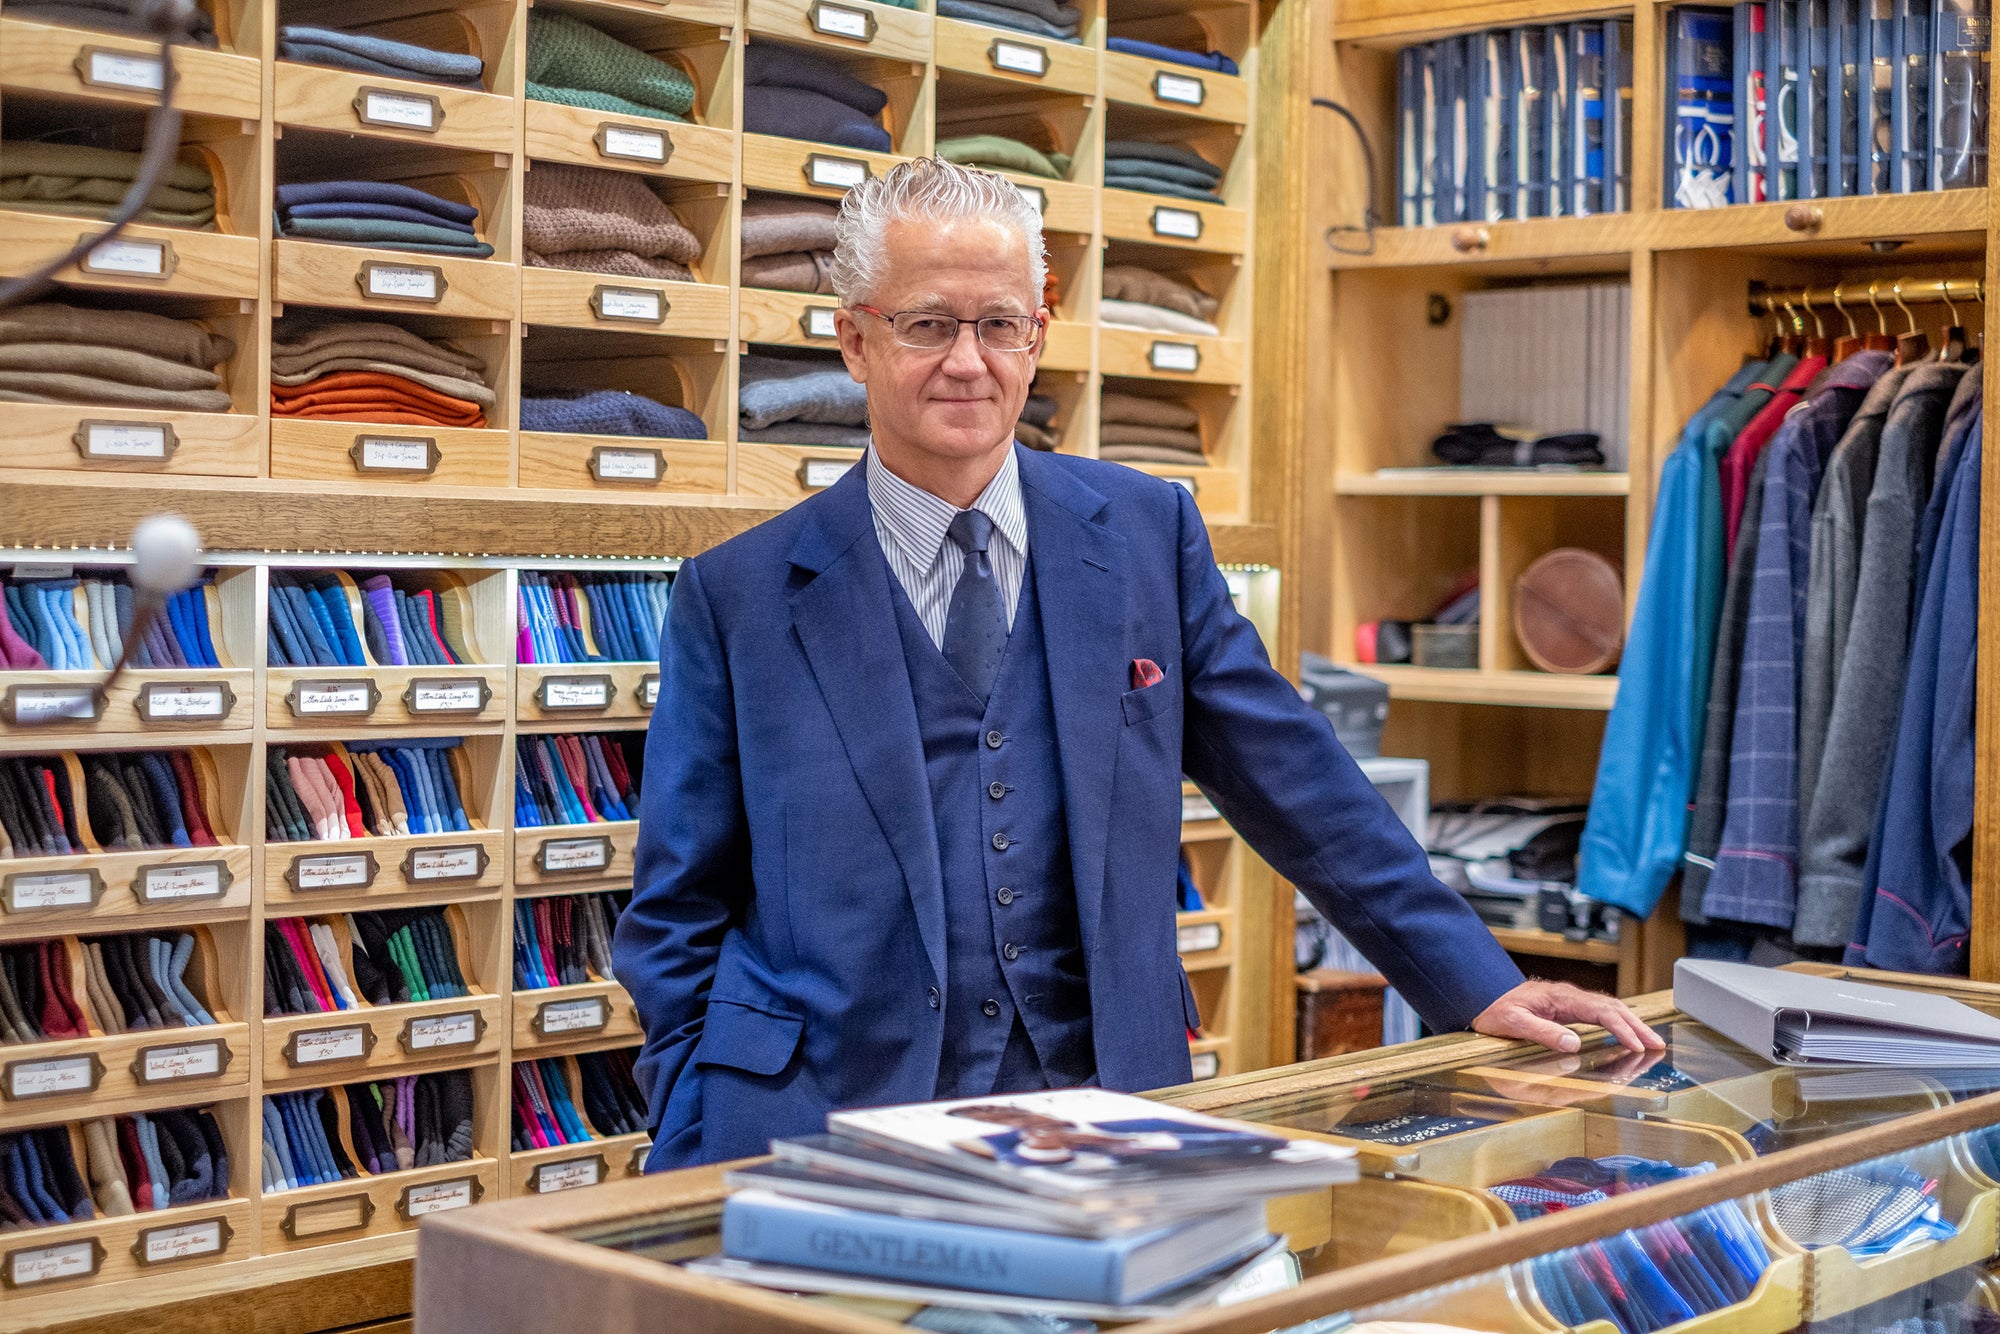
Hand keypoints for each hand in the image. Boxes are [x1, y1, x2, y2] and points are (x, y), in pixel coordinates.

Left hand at [1472, 980, 1663, 1054]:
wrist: (1482, 995)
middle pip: (1612, 1008)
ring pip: (1609, 1009)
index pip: (1600, 1011)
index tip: (1637, 1045)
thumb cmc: (1496, 1010)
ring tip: (1651, 1042)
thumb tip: (1573, 1043)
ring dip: (1631, 1024)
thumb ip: (1542, 1032)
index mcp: (1560, 998)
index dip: (1621, 1028)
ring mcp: (1570, 1001)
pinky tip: (1627, 1034)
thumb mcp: (1513, 1023)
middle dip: (1637, 1026)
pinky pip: (1599, 1014)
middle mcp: (1569, 997)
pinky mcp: (1567, 1008)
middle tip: (1658, 1045)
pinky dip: (1618, 1023)